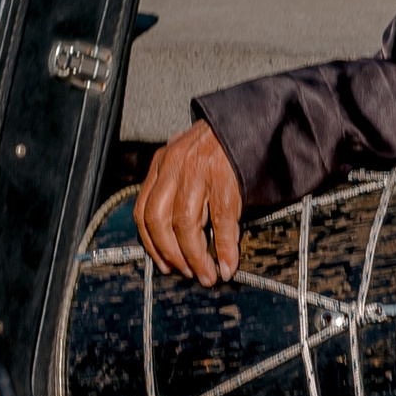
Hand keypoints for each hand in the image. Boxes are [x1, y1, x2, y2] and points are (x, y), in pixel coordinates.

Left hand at [138, 121, 243, 285]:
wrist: (252, 120)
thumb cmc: (221, 145)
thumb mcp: (187, 157)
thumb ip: (177, 186)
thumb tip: (175, 234)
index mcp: (162, 163)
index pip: (143, 211)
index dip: (151, 245)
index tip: (164, 264)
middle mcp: (175, 166)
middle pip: (159, 221)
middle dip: (171, 254)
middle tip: (185, 273)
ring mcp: (199, 172)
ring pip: (186, 225)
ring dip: (195, 257)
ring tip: (206, 276)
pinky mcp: (226, 180)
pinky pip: (221, 222)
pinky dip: (224, 249)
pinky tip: (228, 265)